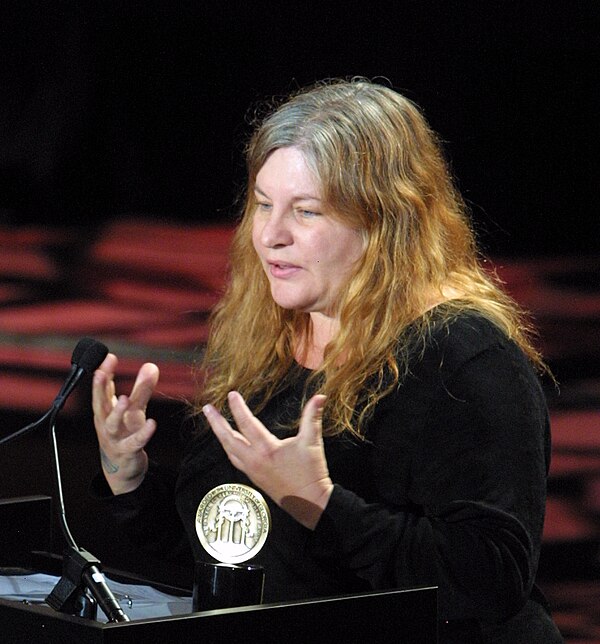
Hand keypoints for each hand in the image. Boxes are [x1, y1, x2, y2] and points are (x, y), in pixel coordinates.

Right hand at [92, 353, 158, 494]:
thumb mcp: (134, 410)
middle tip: (100, 372)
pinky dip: (143, 433)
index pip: (102, 389)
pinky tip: (152, 423)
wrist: (122, 469)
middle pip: (99, 404)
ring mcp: (114, 438)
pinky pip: (134, 442)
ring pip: (112, 424)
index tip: (108, 357)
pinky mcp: (127, 451)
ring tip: (124, 399)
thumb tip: (151, 365)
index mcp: (105, 411)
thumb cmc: (125, 433)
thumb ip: (141, 389)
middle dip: (98, 388)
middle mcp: (106, 423)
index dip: (104, 373)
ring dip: (116, 411)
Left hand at [203, 391, 332, 529]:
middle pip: (228, 439)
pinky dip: (229, 448)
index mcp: (266, 450)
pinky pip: (236, 460)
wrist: (311, 503)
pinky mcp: (255, 478)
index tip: (232, 395)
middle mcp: (255, 461)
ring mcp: (253, 471)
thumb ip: (313, 417)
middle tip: (207, 409)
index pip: (247, 424)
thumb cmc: (311, 474)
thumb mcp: (312, 442)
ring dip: (221, 436)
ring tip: (215, 424)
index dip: (238, 408)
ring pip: (229, 451)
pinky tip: (231, 444)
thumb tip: (320, 397)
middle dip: (216, 423)